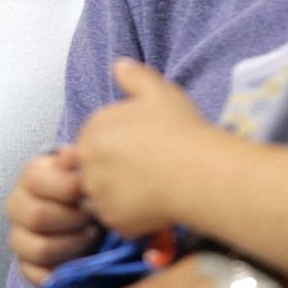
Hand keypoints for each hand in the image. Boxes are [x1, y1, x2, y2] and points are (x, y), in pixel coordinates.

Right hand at [8, 145, 101, 284]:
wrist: (95, 222)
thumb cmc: (90, 194)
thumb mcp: (88, 173)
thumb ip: (79, 161)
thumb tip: (68, 153)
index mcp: (31, 177)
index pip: (34, 178)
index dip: (65, 186)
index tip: (88, 190)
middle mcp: (18, 207)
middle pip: (36, 216)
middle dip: (71, 218)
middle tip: (93, 217)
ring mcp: (20, 238)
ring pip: (38, 248)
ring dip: (72, 244)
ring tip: (91, 236)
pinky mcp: (27, 267)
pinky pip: (38, 275)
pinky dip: (64, 271)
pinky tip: (81, 260)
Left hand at [73, 59, 216, 236]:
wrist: (198, 172)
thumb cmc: (180, 129)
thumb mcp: (158, 91)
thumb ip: (133, 76)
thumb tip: (119, 66)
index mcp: (93, 129)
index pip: (91, 138)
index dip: (115, 142)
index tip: (137, 146)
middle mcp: (88, 163)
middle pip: (92, 168)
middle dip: (112, 169)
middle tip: (144, 168)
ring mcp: (100, 195)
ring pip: (102, 196)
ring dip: (118, 194)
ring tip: (150, 187)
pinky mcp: (115, 222)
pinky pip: (117, 221)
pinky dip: (131, 216)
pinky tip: (153, 204)